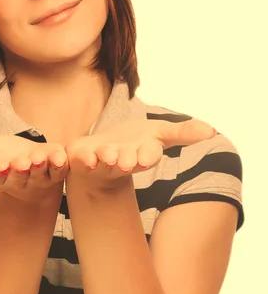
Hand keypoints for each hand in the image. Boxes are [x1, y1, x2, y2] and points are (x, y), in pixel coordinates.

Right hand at [0, 133, 69, 202]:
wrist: (21, 162)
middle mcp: (18, 181)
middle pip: (20, 177)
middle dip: (20, 170)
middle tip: (21, 162)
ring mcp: (38, 177)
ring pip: (41, 174)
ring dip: (41, 167)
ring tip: (40, 157)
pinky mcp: (55, 170)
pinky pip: (59, 170)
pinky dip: (60, 163)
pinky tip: (60, 155)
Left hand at [65, 118, 217, 192]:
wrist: (102, 153)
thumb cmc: (134, 143)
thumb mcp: (159, 133)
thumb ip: (183, 133)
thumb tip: (211, 131)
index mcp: (141, 154)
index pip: (148, 155)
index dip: (148, 155)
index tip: (148, 158)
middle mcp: (122, 160)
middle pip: (126, 161)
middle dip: (127, 160)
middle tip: (126, 161)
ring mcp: (101, 161)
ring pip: (104, 161)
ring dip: (105, 158)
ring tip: (107, 155)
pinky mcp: (81, 158)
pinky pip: (80, 159)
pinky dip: (82, 157)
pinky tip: (83, 155)